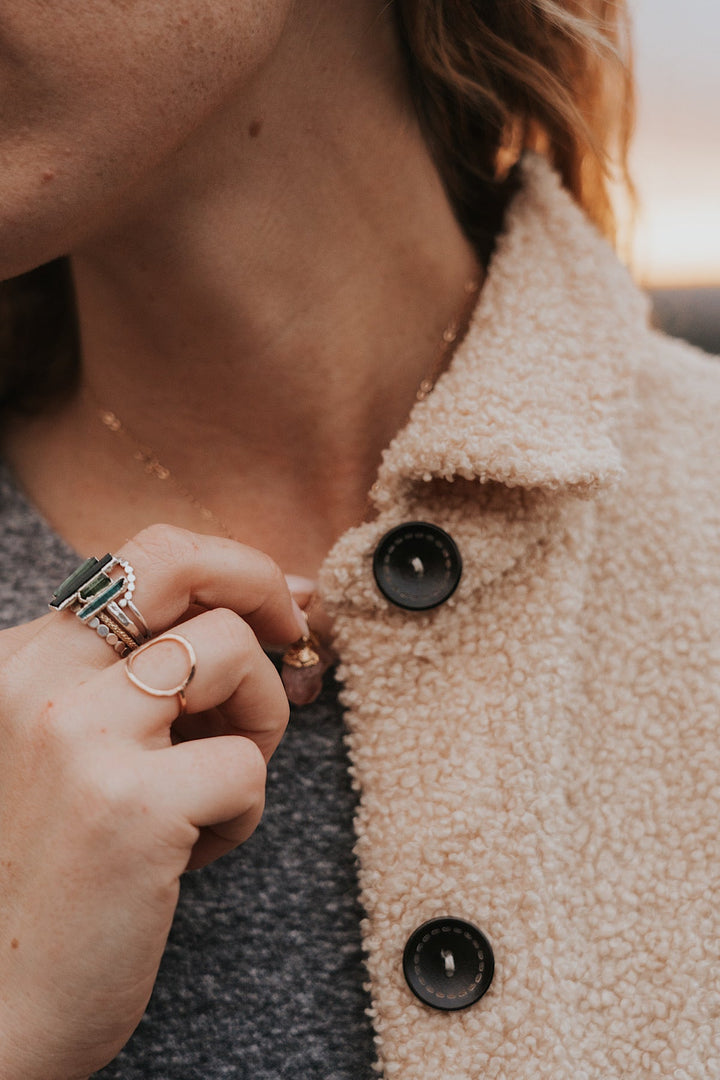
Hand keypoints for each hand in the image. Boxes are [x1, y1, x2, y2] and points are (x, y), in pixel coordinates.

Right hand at [0, 525, 304, 1079]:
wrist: (3, 1004)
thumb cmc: (60, 870)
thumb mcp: (78, 748)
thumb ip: (145, 677)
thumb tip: (268, 608)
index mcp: (26, 661)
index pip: (144, 555)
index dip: (230, 565)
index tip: (278, 603)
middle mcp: (39, 680)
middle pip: (182, 561)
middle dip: (262, 585)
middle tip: (296, 634)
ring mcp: (77, 736)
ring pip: (234, 653)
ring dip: (259, 721)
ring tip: (220, 786)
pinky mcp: (128, 806)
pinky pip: (246, 766)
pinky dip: (243, 811)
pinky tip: (194, 855)